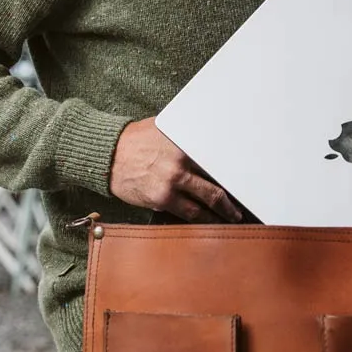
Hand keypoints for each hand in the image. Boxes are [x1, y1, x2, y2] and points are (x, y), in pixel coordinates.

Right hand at [108, 118, 242, 221]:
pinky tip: (207, 223)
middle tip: (240, 211)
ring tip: (229, 220)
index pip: (218, 164)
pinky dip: (199, 220)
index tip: (242, 186)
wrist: (108, 154)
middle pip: (215, 189)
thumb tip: (211, 143)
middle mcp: (181, 166)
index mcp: (185, 146)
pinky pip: (186, 214)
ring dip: (219, 216)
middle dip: (230, 204)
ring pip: (204, 206)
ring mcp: (171, 185)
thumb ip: (188, 138)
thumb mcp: (165, 129)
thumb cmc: (137, 139)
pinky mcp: (160, 200)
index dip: (232, 177)